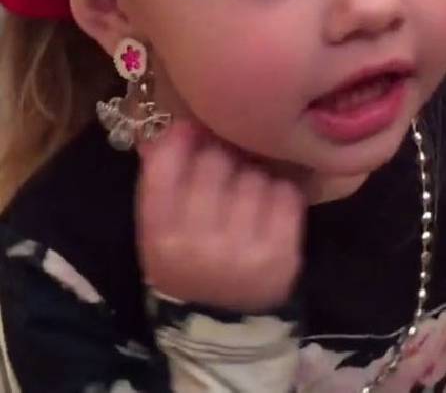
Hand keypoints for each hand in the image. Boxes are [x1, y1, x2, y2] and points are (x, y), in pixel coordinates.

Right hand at [137, 121, 305, 311]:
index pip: (165, 166)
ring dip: (252, 175)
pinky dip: (280, 192)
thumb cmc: (187, 265)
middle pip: (215, 162)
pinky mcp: (282, 254)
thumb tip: (178, 125)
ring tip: (247, 192)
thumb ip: (162, 182)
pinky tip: (269, 206)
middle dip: (221, 157)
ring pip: (254, 175)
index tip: (192, 131)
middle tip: (226, 165)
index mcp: (160, 237)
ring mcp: (243, 250)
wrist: (224, 322)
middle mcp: (199, 243)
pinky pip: (286, 194)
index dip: (180, 139)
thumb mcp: (159, 232)